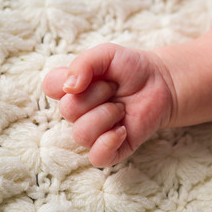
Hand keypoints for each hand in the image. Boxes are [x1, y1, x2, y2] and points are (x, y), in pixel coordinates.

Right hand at [42, 43, 173, 166]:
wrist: (161, 82)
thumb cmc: (131, 68)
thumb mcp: (107, 54)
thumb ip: (84, 63)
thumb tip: (69, 88)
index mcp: (73, 89)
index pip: (51, 86)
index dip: (72, 79)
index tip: (96, 75)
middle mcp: (79, 112)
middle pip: (68, 110)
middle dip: (97, 94)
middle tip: (116, 88)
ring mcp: (95, 132)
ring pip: (81, 134)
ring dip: (106, 115)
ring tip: (122, 107)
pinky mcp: (113, 149)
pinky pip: (97, 157)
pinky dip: (109, 142)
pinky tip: (123, 128)